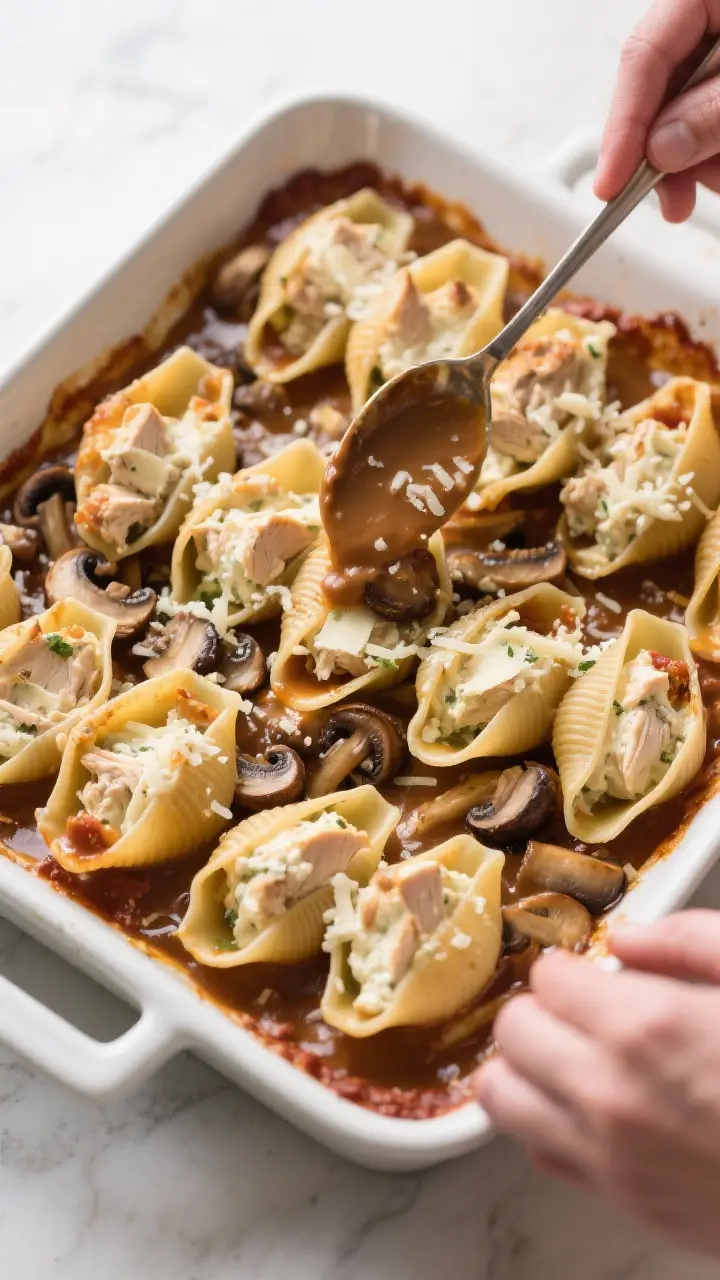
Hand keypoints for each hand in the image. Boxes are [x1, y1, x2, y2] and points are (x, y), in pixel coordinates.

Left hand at [475, 911, 719, 1257]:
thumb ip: (691, 941)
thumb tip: (628, 938)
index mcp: (646, 1027)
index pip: (547, 977)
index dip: (573, 967)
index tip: (594, 974)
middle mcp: (610, 1093)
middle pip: (512, 1032)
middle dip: (541, 1009)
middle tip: (581, 1011)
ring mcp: (609, 1155)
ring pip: (503, 1097)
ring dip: (526, 1065)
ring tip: (569, 1054)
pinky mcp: (620, 1200)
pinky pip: (538, 1151)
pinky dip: (544, 1121)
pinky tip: (588, 1105)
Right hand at [596, 1, 719, 221]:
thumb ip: (714, 110)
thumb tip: (661, 149)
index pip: (643, 54)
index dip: (624, 123)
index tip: (612, 181)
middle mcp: (707, 16)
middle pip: (660, 90)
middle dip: (666, 154)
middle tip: (673, 203)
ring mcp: (719, 47)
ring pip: (686, 112)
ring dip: (699, 160)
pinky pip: (709, 118)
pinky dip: (715, 151)